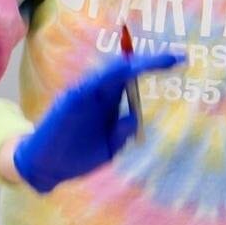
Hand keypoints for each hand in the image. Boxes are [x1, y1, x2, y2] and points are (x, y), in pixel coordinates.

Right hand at [10, 52, 184, 193]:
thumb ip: (122, 132)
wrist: (46, 167)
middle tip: (176, 57)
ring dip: (132, 66)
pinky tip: (126, 70)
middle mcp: (96, 93)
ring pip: (109, 73)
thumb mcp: (109, 147)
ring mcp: (82, 95)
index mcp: (107, 102)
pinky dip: (107, 76)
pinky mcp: (70, 101)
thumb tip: (134, 117)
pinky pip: (90, 85)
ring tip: (155, 61)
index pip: (132, 79)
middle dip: (149, 62)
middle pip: (124, 70)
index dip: (153, 68)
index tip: (178, 62)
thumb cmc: (77, 157)